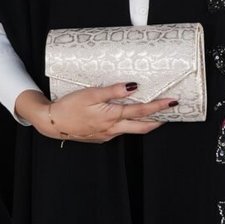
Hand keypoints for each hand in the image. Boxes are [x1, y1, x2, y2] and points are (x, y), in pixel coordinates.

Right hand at [15, 84, 176, 142]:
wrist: (52, 123)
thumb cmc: (69, 107)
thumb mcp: (90, 93)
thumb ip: (113, 91)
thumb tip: (133, 86)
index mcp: (112, 117)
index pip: (141, 111)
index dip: (159, 107)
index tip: (172, 102)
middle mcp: (113, 129)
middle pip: (143, 127)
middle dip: (159, 120)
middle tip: (171, 112)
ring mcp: (108, 134)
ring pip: (132, 130)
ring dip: (146, 123)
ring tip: (155, 113)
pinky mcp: (102, 136)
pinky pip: (121, 131)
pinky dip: (130, 124)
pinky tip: (129, 117)